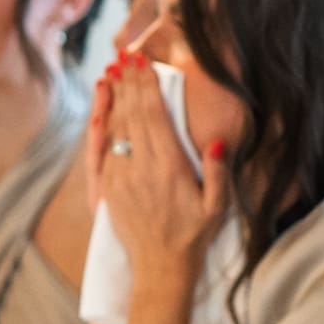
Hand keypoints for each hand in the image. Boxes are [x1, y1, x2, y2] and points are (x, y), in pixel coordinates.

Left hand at [91, 53, 228, 298]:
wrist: (160, 268)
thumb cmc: (195, 235)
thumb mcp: (218, 208)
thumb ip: (218, 173)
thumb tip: (214, 142)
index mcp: (169, 168)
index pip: (154, 116)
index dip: (146, 86)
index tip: (142, 62)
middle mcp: (141, 169)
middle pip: (132, 115)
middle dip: (128, 83)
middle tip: (125, 56)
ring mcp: (121, 178)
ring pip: (115, 128)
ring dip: (114, 98)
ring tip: (113, 72)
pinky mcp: (109, 188)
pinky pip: (104, 148)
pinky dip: (104, 123)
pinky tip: (107, 108)